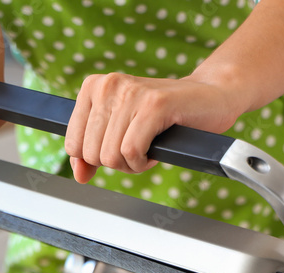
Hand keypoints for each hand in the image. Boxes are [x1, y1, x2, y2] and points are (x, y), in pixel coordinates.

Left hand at [64, 73, 247, 183]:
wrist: (210, 97)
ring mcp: (130, 92)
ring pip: (111, 155)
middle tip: (138, 150)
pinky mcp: (153, 104)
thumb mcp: (120, 132)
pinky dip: (143, 162)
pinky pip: (131, 151)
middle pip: (92, 153)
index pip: (73, 144)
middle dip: (116, 163)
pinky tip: (154, 151)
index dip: (96, 159)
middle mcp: (108, 85)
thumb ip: (93, 152)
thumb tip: (79, 175)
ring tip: (148, 148)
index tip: (118, 149)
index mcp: (93, 87)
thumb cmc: (165, 116)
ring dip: (132, 163)